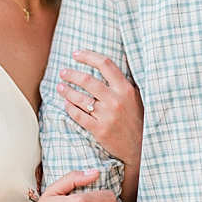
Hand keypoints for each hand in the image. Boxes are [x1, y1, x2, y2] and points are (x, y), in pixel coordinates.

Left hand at [58, 50, 142, 165]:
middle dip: (70, 74)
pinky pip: (78, 115)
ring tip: (60, 87)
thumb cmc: (137, 120)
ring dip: (66, 90)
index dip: (88, 56)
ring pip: (79, 98)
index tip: (75, 54)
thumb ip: (123, 84)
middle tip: (62, 72)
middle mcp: (116, 100)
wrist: (141, 147)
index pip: (105, 64)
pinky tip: (66, 103)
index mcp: (125, 89)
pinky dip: (69, 108)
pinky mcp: (99, 130)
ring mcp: (107, 116)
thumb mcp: (136, 98)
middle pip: (87, 80)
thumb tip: (108, 66)